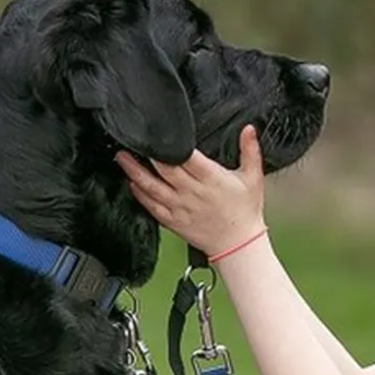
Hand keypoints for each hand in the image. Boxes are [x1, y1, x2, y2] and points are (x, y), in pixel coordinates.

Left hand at [116, 125, 265, 256]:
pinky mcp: (174, 221)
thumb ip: (250, 151)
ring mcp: (180, 208)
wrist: (239, 245)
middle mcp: (192, 192)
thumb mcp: (253, 177)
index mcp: (210, 178)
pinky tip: (132, 184)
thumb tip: (249, 129)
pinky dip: (140, 195)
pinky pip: (152, 207)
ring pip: (151, 187)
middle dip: (145, 153)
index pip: (185, 156)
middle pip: (163, 168)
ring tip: (122, 158)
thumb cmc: (246, 211)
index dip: (170, 144)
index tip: (158, 132)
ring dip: (134, 172)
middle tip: (131, 139)